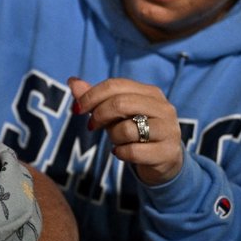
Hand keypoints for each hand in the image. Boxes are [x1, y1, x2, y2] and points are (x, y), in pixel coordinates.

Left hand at [69, 76, 183, 184]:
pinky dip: (121, 153)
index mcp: (150, 92)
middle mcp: (163, 108)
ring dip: (112, 137)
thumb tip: (73, 81)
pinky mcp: (167, 152)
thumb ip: (96, 98)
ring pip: (127, 129)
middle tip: (92, 126)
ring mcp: (168, 130)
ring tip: (117, 141)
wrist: (165, 160)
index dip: (91, 96)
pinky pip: (133, 151)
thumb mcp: (116, 114)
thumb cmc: (136, 132)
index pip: (115, 85)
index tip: (77, 109)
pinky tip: (122, 152)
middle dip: (99, 115)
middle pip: (120, 103)